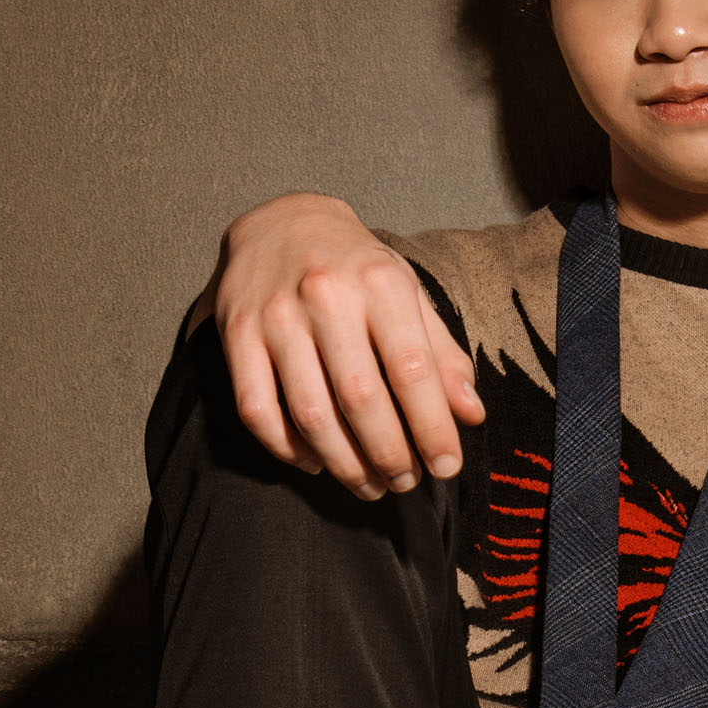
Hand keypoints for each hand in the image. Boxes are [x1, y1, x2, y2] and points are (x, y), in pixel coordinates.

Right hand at [207, 192, 484, 500]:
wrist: (281, 223)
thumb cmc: (355, 268)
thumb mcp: (408, 294)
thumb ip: (442, 354)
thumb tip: (471, 415)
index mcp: (379, 282)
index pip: (412, 370)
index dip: (432, 428)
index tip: (446, 466)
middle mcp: (325, 296)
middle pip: (361, 399)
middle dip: (389, 455)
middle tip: (405, 482)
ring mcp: (275, 316)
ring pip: (310, 413)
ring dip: (344, 463)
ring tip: (369, 484)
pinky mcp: (236, 335)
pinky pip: (257, 409)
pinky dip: (288, 448)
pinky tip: (316, 461)